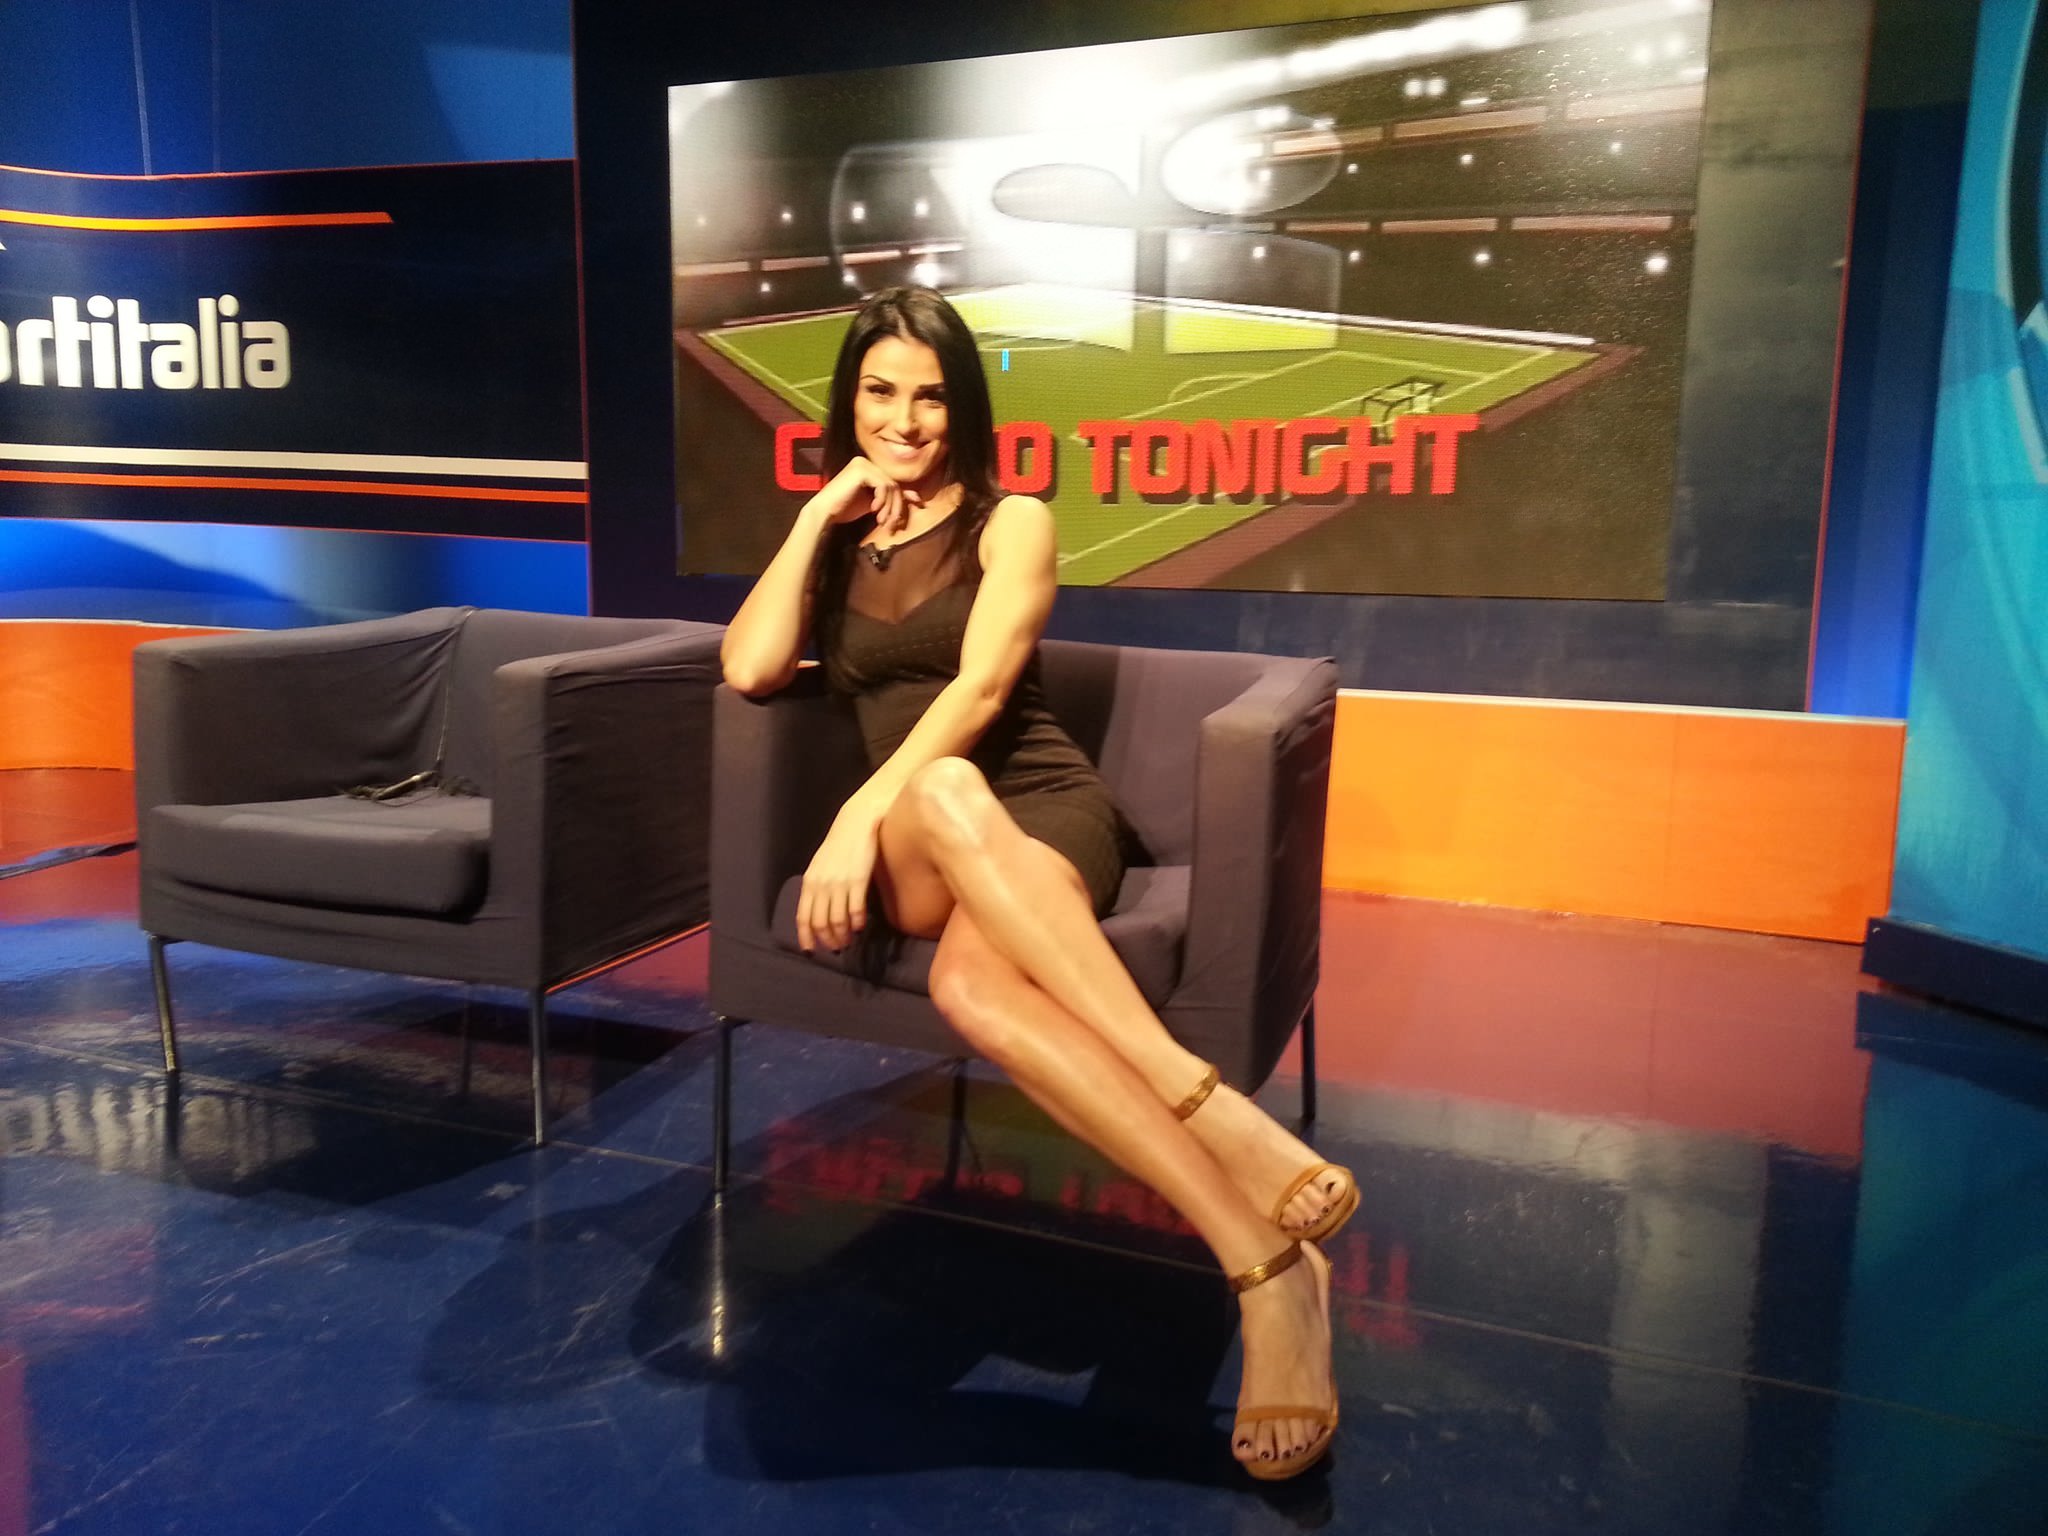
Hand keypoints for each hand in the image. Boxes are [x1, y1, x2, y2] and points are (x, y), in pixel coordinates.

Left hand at [797, 797, 884, 951]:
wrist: (857, 823)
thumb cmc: (839, 845)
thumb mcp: (819, 865)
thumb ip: (816, 886)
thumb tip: (817, 910)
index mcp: (810, 882)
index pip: (803, 917)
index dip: (806, 937)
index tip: (811, 950)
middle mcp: (822, 885)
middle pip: (820, 923)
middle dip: (828, 940)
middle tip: (836, 947)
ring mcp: (840, 884)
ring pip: (837, 921)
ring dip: (843, 936)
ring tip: (849, 940)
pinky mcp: (858, 881)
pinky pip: (855, 911)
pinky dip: (857, 924)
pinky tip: (860, 927)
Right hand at [810, 456, 920, 536]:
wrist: (825, 512)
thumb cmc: (845, 509)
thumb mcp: (874, 504)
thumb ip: (891, 499)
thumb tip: (916, 498)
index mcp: (868, 468)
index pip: (892, 483)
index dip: (901, 501)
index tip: (901, 519)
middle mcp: (866, 461)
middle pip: (893, 484)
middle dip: (895, 507)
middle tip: (892, 525)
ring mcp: (863, 464)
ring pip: (890, 486)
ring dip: (890, 507)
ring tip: (882, 521)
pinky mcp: (861, 470)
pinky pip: (883, 485)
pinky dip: (882, 500)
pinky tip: (873, 510)